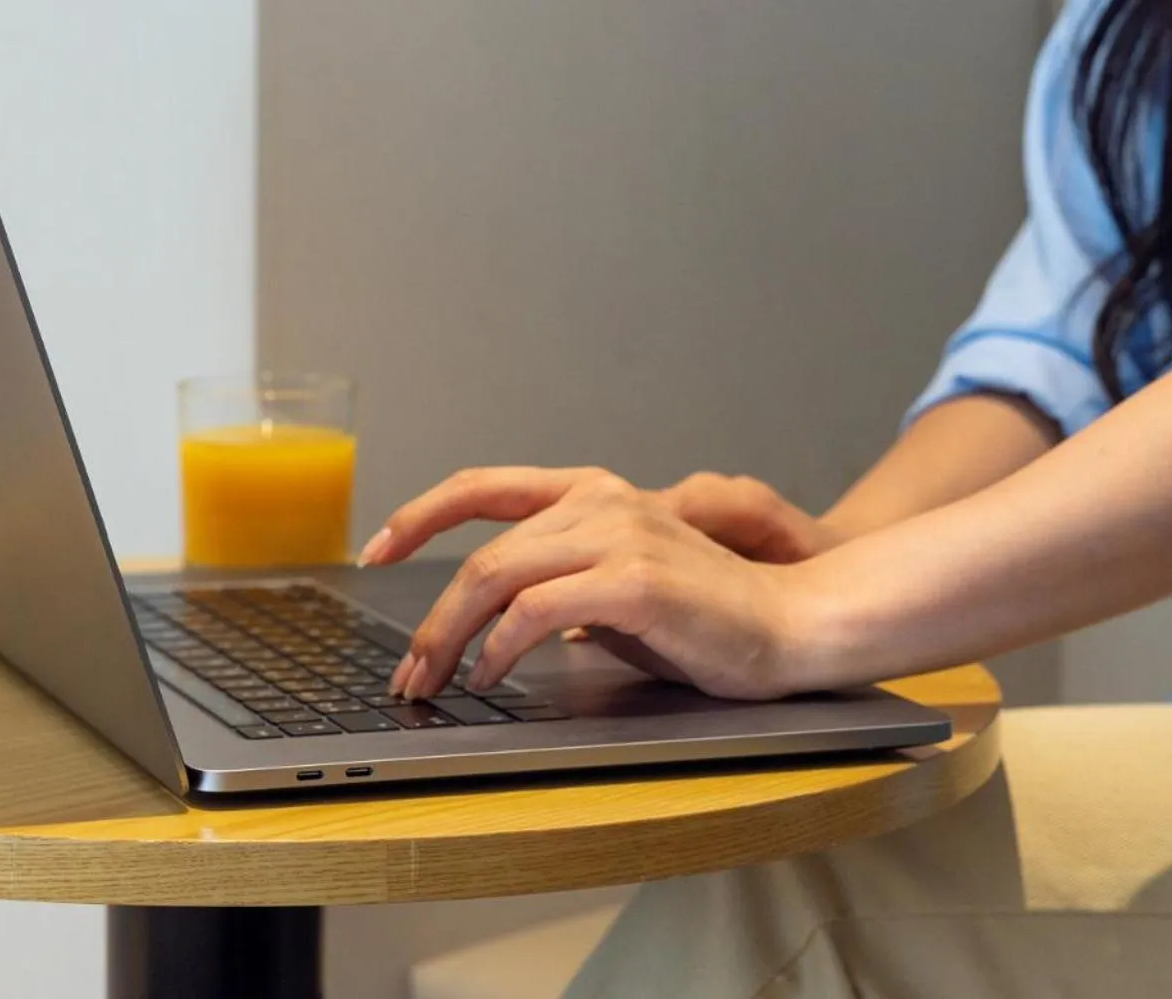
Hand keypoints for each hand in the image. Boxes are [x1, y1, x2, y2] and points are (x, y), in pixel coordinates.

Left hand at [373, 470, 821, 700]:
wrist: (793, 624)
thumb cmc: (710, 617)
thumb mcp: (621, 591)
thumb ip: (564, 589)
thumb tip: (500, 626)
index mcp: (594, 495)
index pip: (484, 487)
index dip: (420, 515)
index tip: (378, 549)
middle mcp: (601, 502)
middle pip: (482, 553)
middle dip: (430, 621)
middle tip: (408, 674)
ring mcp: (620, 535)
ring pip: (498, 578)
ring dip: (451, 639)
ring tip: (436, 683)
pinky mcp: (635, 581)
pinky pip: (538, 611)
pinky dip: (500, 647)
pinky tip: (492, 676)